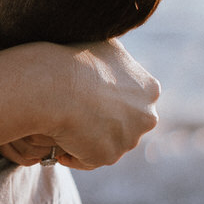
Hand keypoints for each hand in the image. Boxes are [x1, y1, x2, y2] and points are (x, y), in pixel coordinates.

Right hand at [1, 41, 159, 170]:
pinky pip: (88, 157)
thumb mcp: (106, 45)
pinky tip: (59, 137)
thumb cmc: (75, 59)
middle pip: (124, 122)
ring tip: (64, 121)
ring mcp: (128, 139)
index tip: (87, 91)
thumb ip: (120, 59)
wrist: (54, 86)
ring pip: (107, 140)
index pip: (132, 97)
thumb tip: (119, 59)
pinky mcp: (108, 156)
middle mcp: (146, 116)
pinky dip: (74, 151)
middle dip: (104, 118)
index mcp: (149, 88)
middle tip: (76, 109)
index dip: (108, 95)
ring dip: (89, 135)